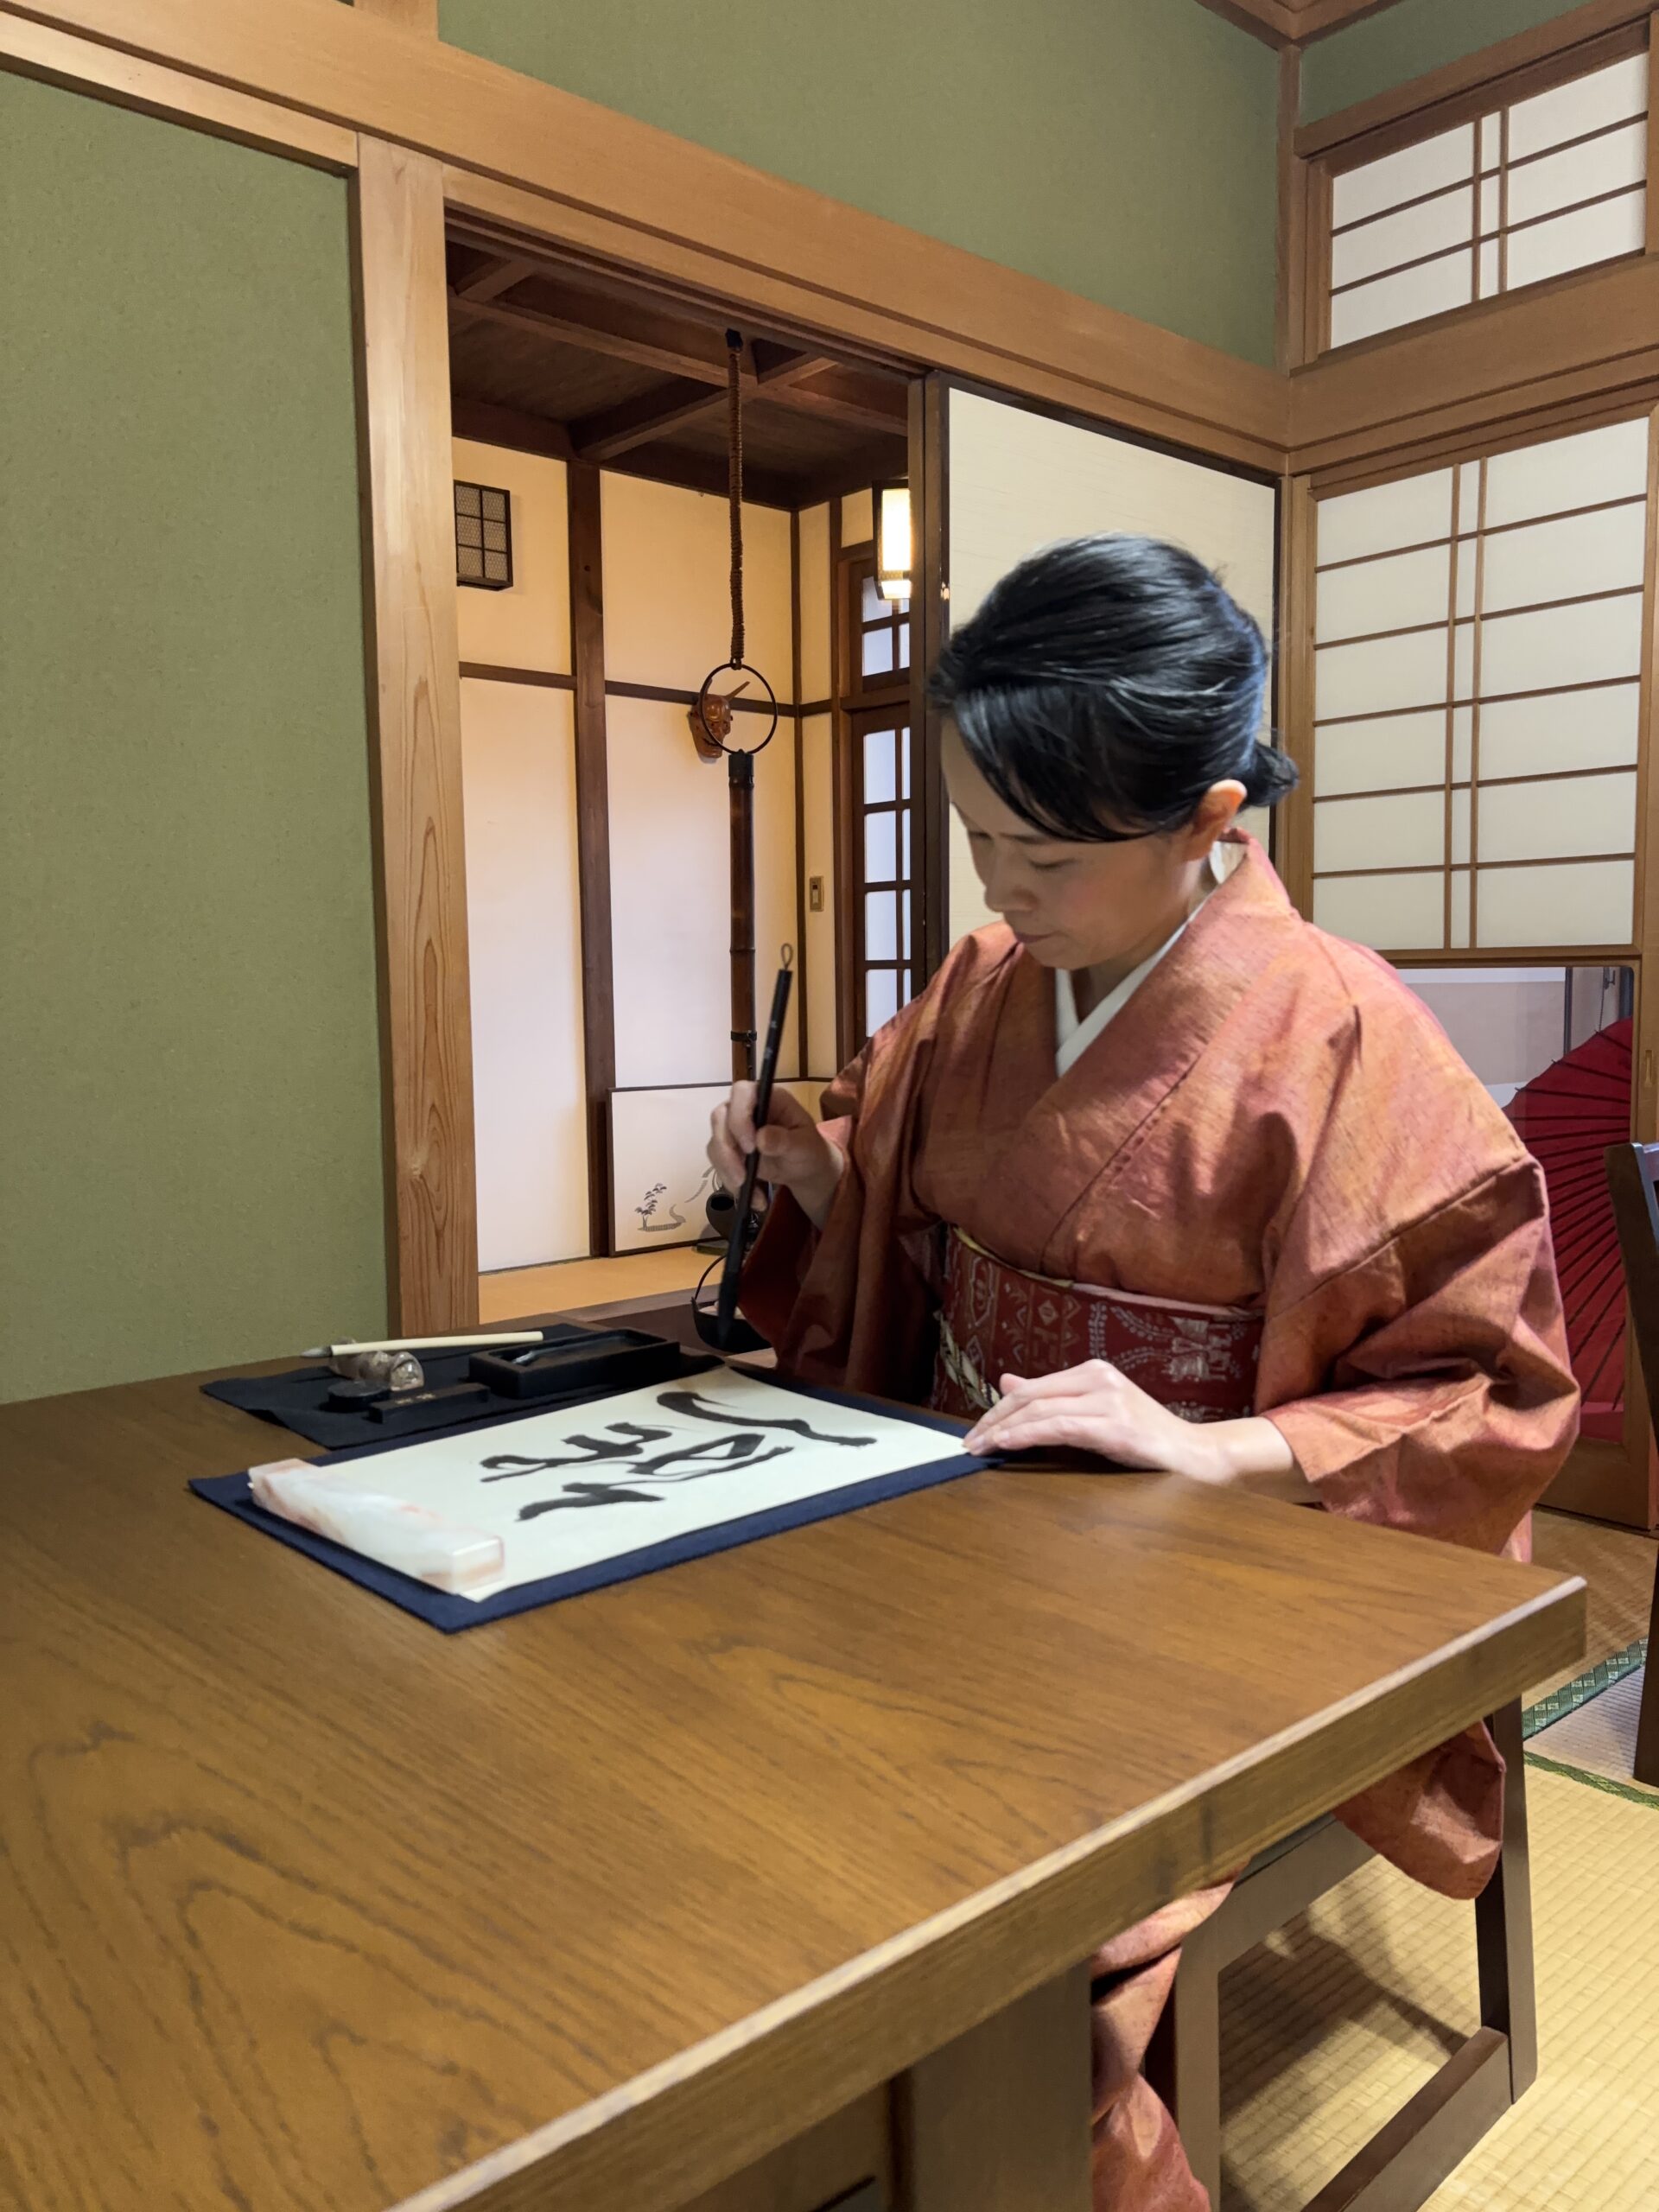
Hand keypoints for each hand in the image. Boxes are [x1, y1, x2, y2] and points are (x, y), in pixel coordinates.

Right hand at [708, 1082, 844, 1231]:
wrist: (804, 1170)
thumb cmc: (809, 1150)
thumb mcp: (805, 1146)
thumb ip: (785, 1140)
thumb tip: (761, 1137)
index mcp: (767, 1098)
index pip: (742, 1092)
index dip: (739, 1116)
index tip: (751, 1145)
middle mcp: (745, 1109)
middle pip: (719, 1118)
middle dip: (727, 1149)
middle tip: (743, 1175)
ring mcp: (733, 1129)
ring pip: (715, 1144)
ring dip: (727, 1170)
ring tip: (749, 1190)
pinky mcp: (728, 1150)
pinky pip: (719, 1164)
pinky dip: (732, 1183)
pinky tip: (753, 1198)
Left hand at [961, 1361, 1305, 1496]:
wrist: (1197, 1457)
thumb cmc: (1146, 1440)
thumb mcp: (1094, 1413)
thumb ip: (1053, 1398)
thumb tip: (1007, 1382)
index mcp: (1094, 1372)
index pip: (1033, 1388)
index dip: (999, 1409)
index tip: (977, 1431)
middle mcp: (1100, 1378)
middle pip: (1030, 1395)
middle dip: (993, 1419)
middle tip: (969, 1442)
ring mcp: (1109, 1399)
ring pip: (1040, 1409)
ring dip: (1003, 1430)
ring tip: (980, 1448)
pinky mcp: (1115, 1425)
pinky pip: (1059, 1427)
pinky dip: (1027, 1436)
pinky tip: (1007, 1445)